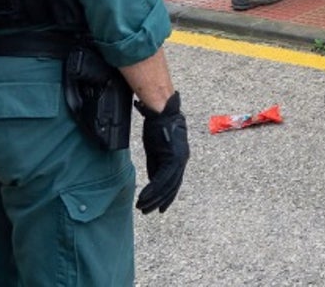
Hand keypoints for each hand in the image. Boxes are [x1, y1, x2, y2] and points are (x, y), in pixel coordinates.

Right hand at [134, 91, 188, 213]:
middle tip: (147, 211)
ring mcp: (179, 160)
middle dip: (159, 201)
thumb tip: (153, 183)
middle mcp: (182, 161)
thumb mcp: (156, 151)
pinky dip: (152, 190)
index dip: (167, 197)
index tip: (159, 208)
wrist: (161, 113)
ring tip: (142, 206)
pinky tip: (143, 197)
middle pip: (172, 188)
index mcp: (179, 158)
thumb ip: (156, 166)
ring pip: (167, 186)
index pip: (174, 183)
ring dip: (153, 198)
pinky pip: (161, 179)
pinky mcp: (173, 158)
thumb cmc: (157, 127)